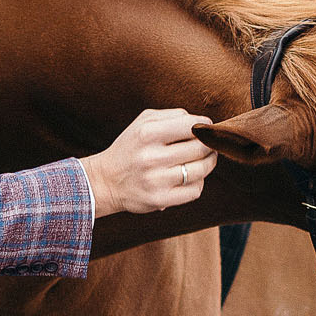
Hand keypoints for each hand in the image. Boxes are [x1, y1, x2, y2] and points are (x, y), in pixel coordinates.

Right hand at [84, 109, 217, 216]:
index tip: (205, 129)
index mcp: (147, 133)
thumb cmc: (131, 147)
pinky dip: (198, 183)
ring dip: (207, 163)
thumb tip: (204, 123)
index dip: (205, 126)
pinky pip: (195, 190)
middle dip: (209, 145)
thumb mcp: (144, 122)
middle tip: (207, 145)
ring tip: (202, 160)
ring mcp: (156, 180)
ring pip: (201, 170)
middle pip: (200, 148)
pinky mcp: (160, 200)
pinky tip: (189, 178)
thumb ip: (174, 115)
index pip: (192, 125)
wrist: (106, 180)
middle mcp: (151, 157)